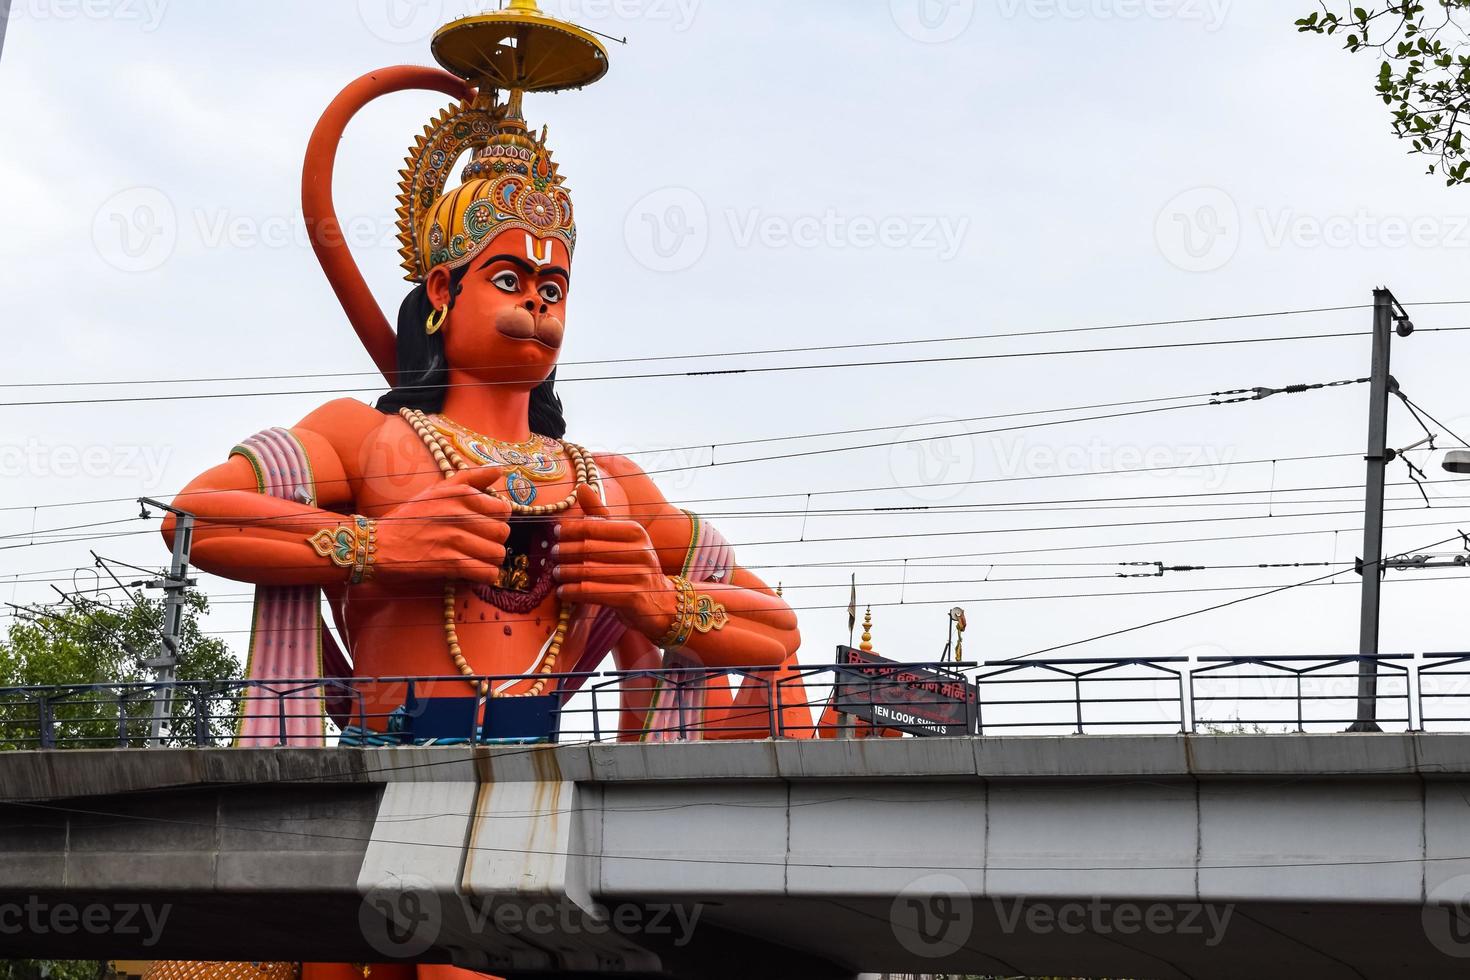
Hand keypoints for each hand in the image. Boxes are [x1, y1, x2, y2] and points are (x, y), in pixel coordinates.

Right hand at [375, 467, 510, 586]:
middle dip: (494, 542)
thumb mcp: (437, 490)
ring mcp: (454, 538)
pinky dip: (484, 576)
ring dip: (490, 561)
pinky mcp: (448, 562)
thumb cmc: (408, 518)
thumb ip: (470, 478)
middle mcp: (459, 513)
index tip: (483, 527)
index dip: (497, 521)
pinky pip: (485, 572)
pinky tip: (472, 572)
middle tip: (479, 546)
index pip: (503, 510)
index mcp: (460, 494)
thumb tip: (500, 469)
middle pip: (503, 533)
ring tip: (475, 560)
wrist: (376, 544)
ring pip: (497, 554)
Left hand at [553, 485, 676, 637]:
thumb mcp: (622, 539)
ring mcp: (639, 575)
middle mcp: (641, 551)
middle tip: (552, 555)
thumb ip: (601, 515)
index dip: (571, 529)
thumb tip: (581, 486)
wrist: (660, 603)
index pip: (594, 526)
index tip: (556, 533)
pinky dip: (573, 592)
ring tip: (555, 573)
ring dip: (566, 573)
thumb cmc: (634, 567)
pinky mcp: (633, 598)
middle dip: (566, 552)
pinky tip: (563, 592)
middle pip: (589, 549)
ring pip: (589, 571)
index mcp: (636, 532)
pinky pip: (594, 592)